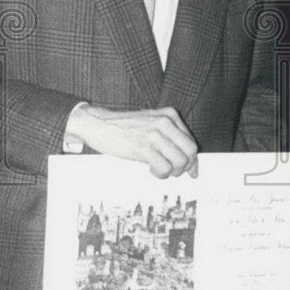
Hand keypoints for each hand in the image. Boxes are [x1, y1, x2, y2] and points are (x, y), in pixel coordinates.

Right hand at [64, 104, 198, 178]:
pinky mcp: (144, 147)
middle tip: (174, 172)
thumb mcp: (151, 123)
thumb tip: (187, 160)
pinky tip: (151, 169)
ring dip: (172, 172)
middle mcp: (166, 122)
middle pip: (190, 151)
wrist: (97, 124)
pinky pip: (165, 168)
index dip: (192, 160)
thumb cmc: (123, 127)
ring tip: (160, 170)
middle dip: (185, 166)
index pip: (191, 141)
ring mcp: (155, 134)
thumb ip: (170, 136)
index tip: (191, 171)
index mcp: (170, 115)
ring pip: (180, 161)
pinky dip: (160, 173)